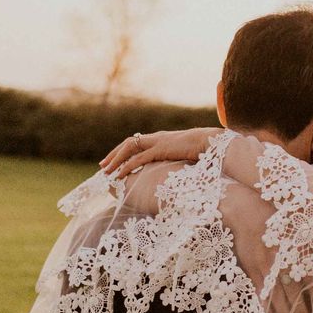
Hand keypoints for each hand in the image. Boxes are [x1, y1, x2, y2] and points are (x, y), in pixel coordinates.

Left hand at [100, 127, 222, 178]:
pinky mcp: (159, 149)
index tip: (116, 160)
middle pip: (128, 143)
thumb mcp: (188, 154)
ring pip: (129, 149)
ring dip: (115, 160)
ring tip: (106, 171)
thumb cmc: (203, 149)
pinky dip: (126, 167)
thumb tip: (180, 169)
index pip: (137, 142)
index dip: (125, 151)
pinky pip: (137, 159)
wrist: (210, 141)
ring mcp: (157, 142)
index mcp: (162, 138)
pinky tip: (119, 175)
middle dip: (114, 154)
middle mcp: (156, 138)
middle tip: (103, 165)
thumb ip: (180, 158)